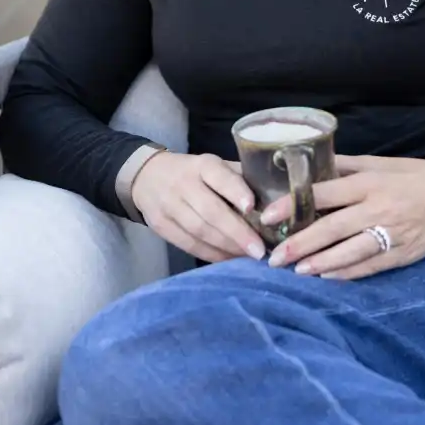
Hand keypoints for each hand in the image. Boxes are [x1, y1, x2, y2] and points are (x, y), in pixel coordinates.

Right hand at [128, 152, 264, 262]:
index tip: (252, 207)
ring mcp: (168, 206)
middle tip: (259, 249)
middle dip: (237, 232)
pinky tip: (228, 259)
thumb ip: (241, 180)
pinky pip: (188, 244)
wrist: (148, 177)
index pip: (220, 177)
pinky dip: (210, 254)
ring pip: (199, 231)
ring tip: (248, 256)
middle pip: (210, 212)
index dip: (236, 192)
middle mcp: (183, 184)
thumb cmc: (196, 173)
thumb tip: (276, 202)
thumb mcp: (216, 166)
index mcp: (203, 165)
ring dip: (226, 247)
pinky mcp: (160, 226)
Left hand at [263, 155, 424, 279]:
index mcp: (370, 184)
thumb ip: (347, 167)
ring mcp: (391, 233)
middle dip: (299, 244)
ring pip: (349, 252)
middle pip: (331, 229)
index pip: (324, 194)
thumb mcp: (382, 164)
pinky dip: (346, 273)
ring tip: (296, 271)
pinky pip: (369, 266)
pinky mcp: (401, 253)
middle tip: (274, 257)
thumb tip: (311, 166)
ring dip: (319, 263)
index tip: (267, 215)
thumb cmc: (415, 176)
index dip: (293, 205)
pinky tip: (326, 277)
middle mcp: (378, 209)